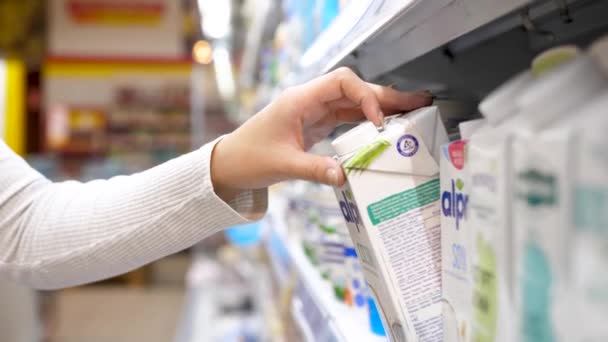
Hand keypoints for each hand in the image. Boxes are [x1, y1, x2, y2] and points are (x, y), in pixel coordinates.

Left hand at [211, 67, 432, 200]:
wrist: (231, 163)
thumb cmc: (249, 157)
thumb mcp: (283, 165)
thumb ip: (315, 169)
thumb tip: (344, 177)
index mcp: (300, 100)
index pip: (342, 82)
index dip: (365, 96)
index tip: (379, 121)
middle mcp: (310, 100)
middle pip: (354, 90)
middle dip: (385, 96)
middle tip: (418, 103)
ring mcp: (314, 111)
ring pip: (353, 102)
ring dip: (380, 106)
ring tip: (411, 112)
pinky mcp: (316, 124)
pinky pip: (346, 117)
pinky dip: (367, 120)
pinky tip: (385, 126)